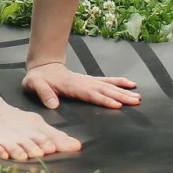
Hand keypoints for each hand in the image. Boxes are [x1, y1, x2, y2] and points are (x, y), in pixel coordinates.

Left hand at [23, 60, 141, 110]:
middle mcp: (83, 82)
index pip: (90, 94)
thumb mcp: (34, 85)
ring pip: (108, 86)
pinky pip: (107, 81)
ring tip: (138, 97)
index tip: (117, 105)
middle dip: (120, 96)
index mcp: (72, 86)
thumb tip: (53, 105)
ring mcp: (88, 81)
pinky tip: (131, 85)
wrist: (43, 67)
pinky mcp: (90, 81)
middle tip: (135, 102)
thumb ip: (44, 94)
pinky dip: (119, 82)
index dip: (103, 100)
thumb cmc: (38, 79)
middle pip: (104, 90)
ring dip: (123, 92)